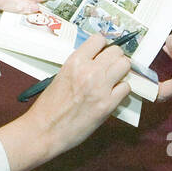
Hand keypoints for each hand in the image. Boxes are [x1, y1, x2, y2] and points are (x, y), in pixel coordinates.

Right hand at [0, 35, 131, 170]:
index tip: (102, 53)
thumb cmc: (49, 106)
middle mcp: (89, 71)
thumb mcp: (61, 76)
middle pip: (116, 51)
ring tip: (113, 79)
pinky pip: (126, 87)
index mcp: (74, 62)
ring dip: (121, 72)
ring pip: (125, 66)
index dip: (102, 46)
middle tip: (109, 67)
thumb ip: (80, 66)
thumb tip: (98, 60)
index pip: (99, 39)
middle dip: (114, 58)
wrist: (44, 131)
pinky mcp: (107, 104)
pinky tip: (112, 94)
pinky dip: (121, 90)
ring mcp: (100, 87)